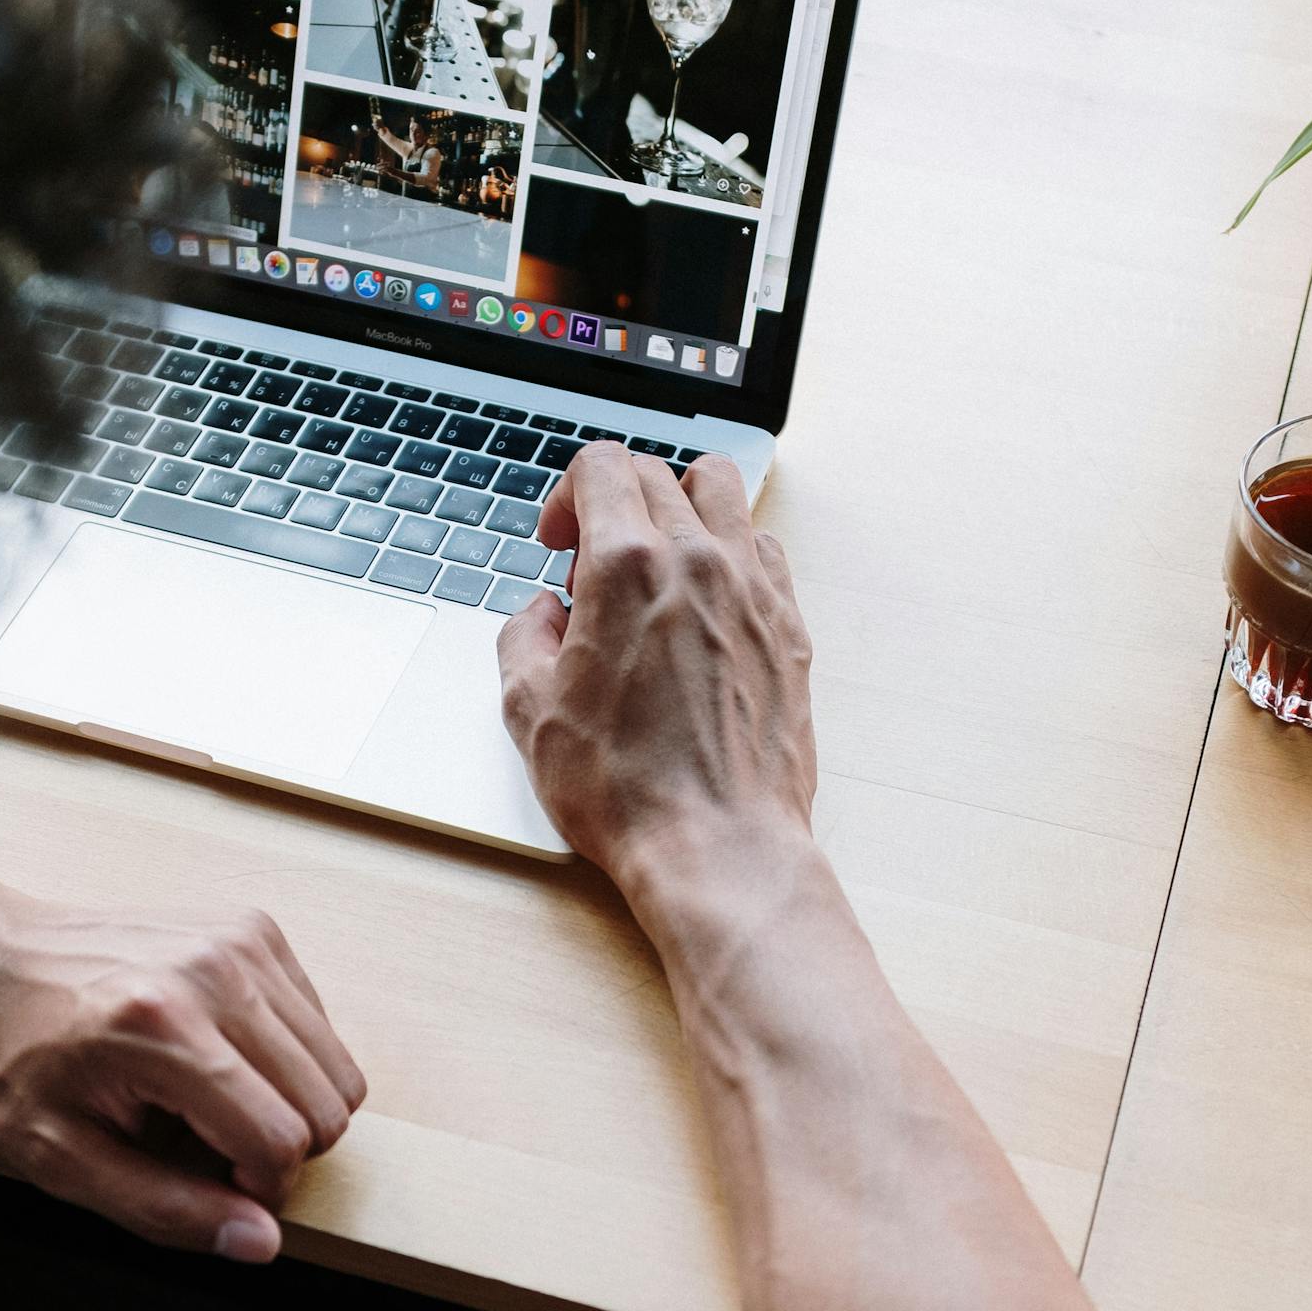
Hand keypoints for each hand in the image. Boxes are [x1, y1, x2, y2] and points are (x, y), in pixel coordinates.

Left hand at [0, 901, 364, 1260]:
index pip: (279, 1141)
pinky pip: (319, 1026)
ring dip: (289, 1105)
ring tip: (213, 1102)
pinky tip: (221, 1058)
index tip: (213, 1187)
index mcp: (162, 1031)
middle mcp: (215, 974)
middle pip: (326, 1105)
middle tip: (209, 1147)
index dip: (258, 1190)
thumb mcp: (60, 1159)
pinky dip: (286, 1059)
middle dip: (281, 1150)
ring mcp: (241, 942)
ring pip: (337, 1068)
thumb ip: (164, 1209)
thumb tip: (261, 1241)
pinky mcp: (254, 929)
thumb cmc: (12, 1061)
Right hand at [497, 444, 816, 894]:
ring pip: (724, 492)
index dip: (568, 494)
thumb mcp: (529, 713)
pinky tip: (704, 608)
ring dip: (681, 509)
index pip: (603, 464)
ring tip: (657, 569)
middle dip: (614, 506)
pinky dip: (729, 555)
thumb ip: (522, 639)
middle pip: (658, 474)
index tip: (558, 543)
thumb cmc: (625, 789)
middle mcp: (699, 560)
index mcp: (627, 565)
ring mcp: (753, 591)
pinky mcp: (788, 628)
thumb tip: (542, 615)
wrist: (716, 845)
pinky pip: (763, 551)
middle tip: (593, 574)